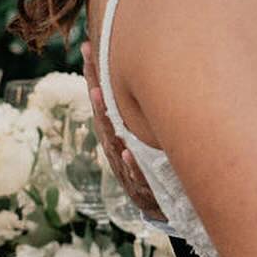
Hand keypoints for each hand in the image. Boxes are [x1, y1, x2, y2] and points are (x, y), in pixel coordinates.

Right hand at [81, 39, 162, 219]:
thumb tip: (160, 76)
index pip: (104, 100)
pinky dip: (131, 164)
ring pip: (112, 141)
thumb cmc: (160, 166)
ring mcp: (127, 168)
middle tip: (90, 58)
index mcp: (119, 134)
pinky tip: (125, 151)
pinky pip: (135, 175)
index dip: (95, 74)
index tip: (88, 47)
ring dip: (106, 118)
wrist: (167, 209)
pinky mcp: (141, 191)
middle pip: (103, 114)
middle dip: (96, 84)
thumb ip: (151, 114)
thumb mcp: (155, 138)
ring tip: (98, 93)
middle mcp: (118, 147)